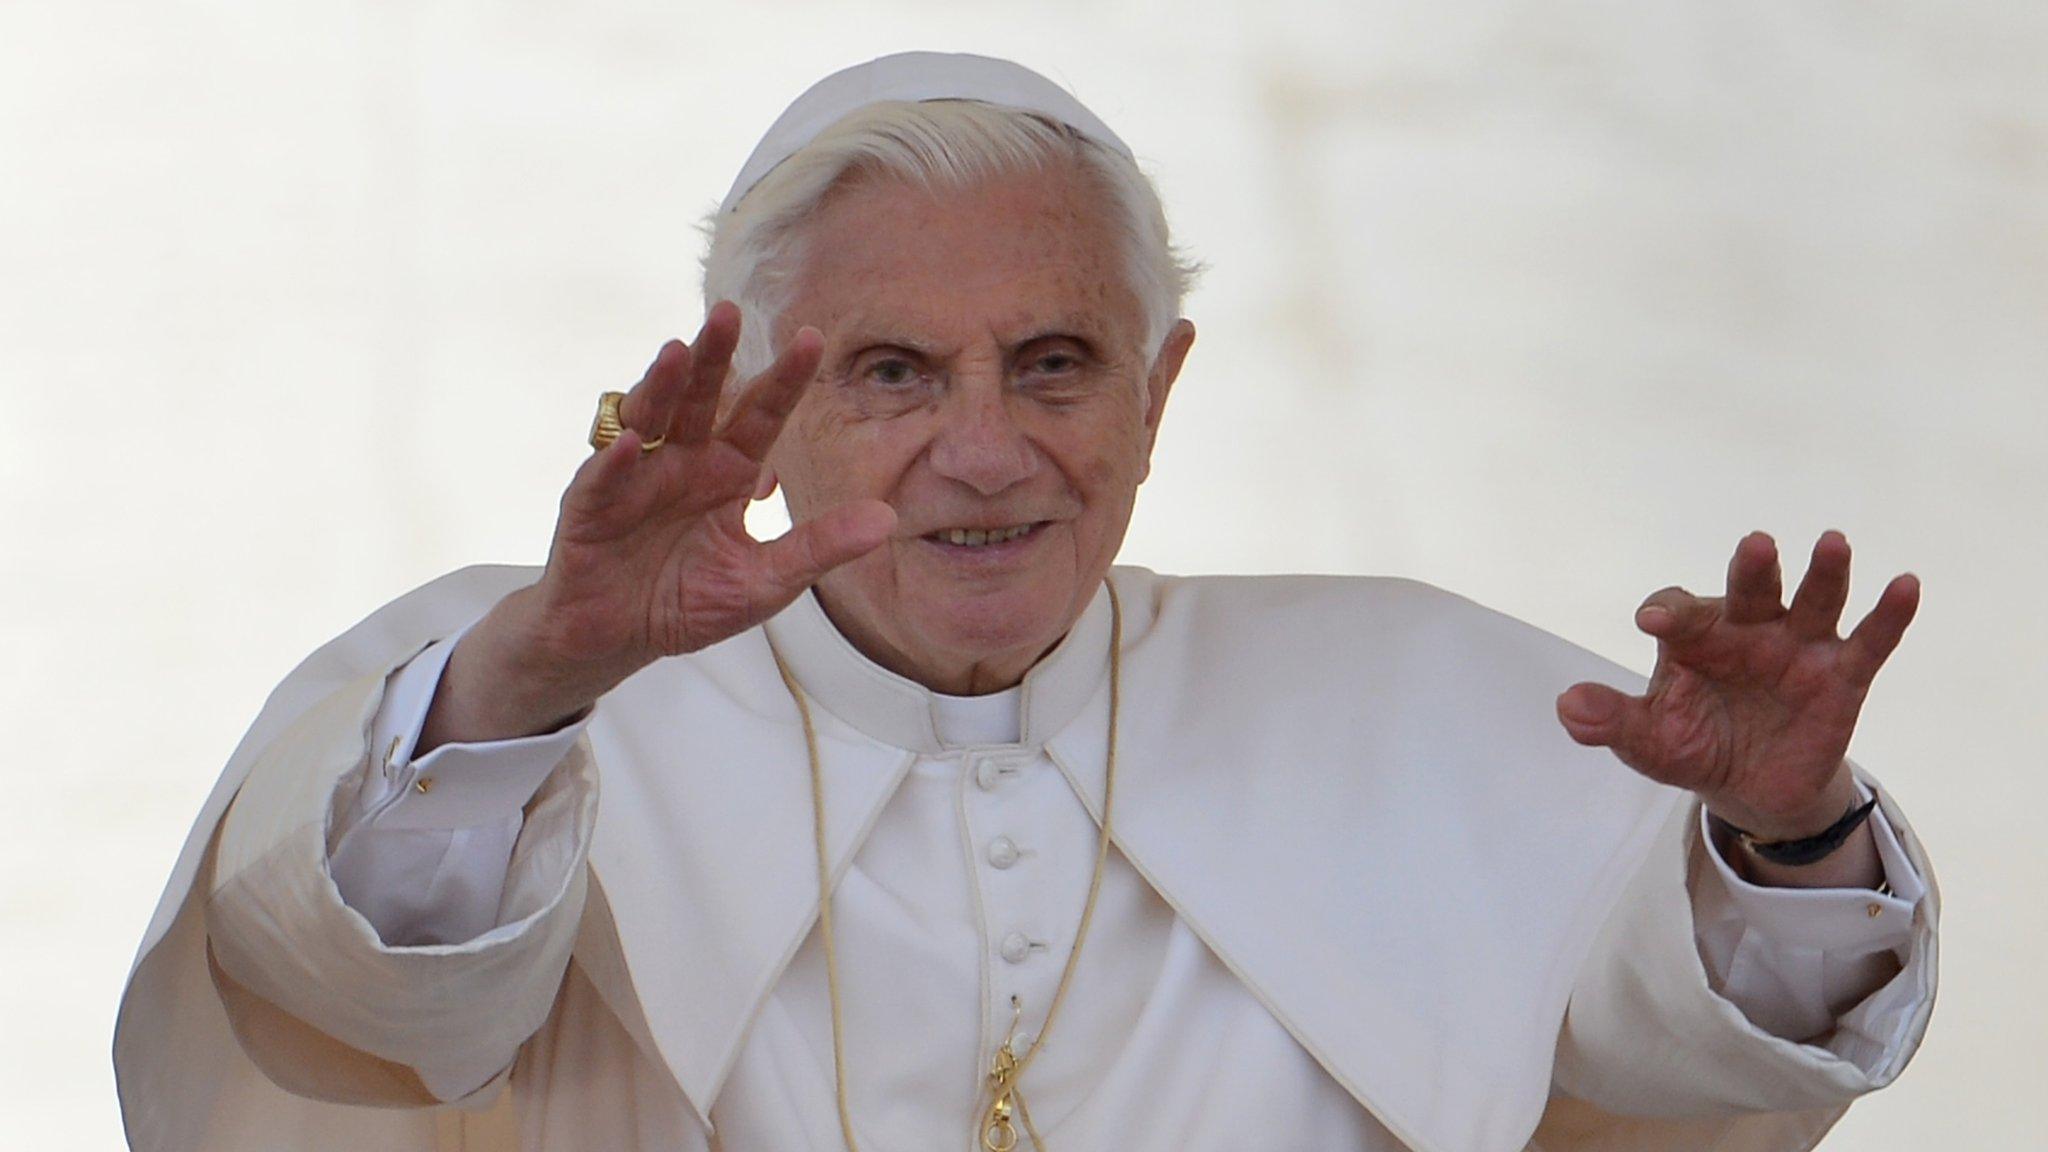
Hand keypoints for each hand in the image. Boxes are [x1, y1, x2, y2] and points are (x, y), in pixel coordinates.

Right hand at [423, 303, 895, 747]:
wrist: (619, 638)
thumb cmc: (690, 602)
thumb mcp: (766, 581)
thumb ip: (819, 547)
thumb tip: (887, 520)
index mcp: (729, 469)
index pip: (762, 414)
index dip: (784, 379)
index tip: (813, 338)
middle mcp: (683, 459)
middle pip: (700, 398)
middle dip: (714, 356)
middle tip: (729, 313)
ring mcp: (635, 477)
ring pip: (649, 420)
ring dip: (660, 387)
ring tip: (675, 353)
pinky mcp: (590, 507)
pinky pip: (602, 479)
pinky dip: (615, 462)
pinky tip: (631, 445)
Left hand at [1555, 531, 1918, 842]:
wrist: (1750, 788)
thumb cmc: (1693, 745)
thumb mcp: (1648, 741)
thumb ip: (1613, 721)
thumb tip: (1567, 709)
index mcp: (1694, 637)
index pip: (1678, 612)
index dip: (1667, 614)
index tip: (1652, 623)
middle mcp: (1747, 629)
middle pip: (1750, 590)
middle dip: (1751, 570)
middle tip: (1755, 545)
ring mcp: (1798, 647)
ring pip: (1813, 600)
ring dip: (1823, 573)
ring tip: (1831, 542)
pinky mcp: (1841, 676)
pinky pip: (1869, 641)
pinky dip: (1889, 614)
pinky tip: (1906, 584)